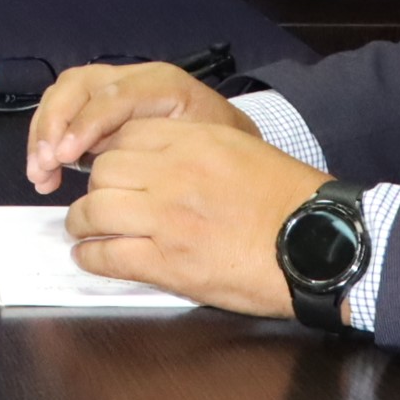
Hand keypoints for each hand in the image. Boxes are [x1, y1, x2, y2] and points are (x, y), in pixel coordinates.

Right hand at [24, 60, 253, 193]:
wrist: (235, 142)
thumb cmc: (224, 151)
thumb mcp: (205, 152)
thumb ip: (163, 156)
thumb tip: (112, 175)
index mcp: (162, 85)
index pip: (113, 95)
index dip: (85, 124)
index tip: (66, 157)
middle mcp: (134, 78)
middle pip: (79, 85)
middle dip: (54, 124)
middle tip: (45, 164)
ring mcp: (114, 88)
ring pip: (64, 94)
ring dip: (43, 133)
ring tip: (39, 172)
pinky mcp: (100, 105)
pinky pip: (64, 111)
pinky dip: (48, 140)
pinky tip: (45, 170)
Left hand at [61, 118, 330, 318]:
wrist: (317, 245)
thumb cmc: (290, 201)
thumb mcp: (241, 150)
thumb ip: (196, 146)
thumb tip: (159, 156)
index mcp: (193, 141)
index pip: (126, 135)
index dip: (112, 153)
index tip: (112, 169)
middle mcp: (173, 174)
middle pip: (104, 171)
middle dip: (96, 187)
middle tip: (97, 201)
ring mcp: (167, 219)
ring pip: (96, 210)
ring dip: (82, 222)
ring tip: (83, 229)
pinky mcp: (169, 263)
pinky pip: (110, 256)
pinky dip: (92, 258)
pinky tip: (90, 257)